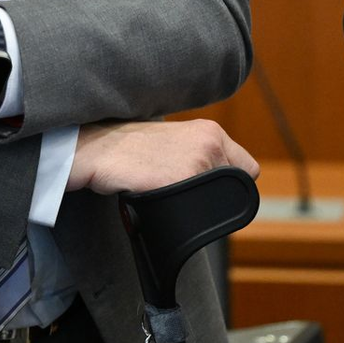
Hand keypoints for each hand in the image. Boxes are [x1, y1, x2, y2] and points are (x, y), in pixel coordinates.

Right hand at [66, 119, 258, 194]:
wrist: (95, 148)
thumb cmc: (126, 146)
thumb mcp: (172, 139)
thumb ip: (197, 152)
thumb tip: (210, 181)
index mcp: (210, 131)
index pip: (249, 169)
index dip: (229, 183)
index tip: (208, 187)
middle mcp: (210, 143)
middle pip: (235, 189)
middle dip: (213, 194)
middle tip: (180, 190)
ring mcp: (198, 162)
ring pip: (216, 203)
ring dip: (196, 204)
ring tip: (167, 191)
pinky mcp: (181, 180)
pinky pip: (197, 211)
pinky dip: (182, 211)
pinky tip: (159, 197)